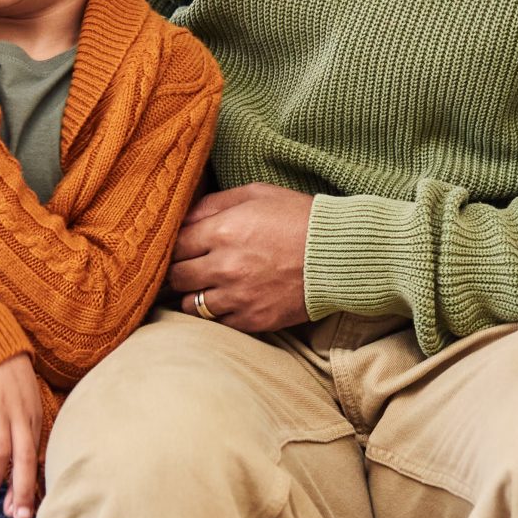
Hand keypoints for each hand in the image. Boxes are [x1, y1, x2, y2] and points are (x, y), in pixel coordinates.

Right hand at [0, 352, 45, 517]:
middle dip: (21, 490)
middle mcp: (18, 412)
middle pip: (23, 457)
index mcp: (32, 415)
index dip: (29, 486)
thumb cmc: (3, 376)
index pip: (34, 457)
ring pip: (0, 448)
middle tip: (16, 516)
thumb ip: (22, 430)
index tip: (24, 512)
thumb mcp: (22, 400)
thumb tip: (18, 469)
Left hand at [165, 184, 315, 333]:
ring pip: (191, 305)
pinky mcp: (254, 320)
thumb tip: (183, 218)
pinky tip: (230, 301)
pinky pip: (218, 324)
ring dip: (195, 296)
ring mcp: (238, 297)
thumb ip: (214, 204)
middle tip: (190, 268)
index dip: (175, 247)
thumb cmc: (299, 217)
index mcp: (222, 231)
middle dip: (180, 272)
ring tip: (209, 287)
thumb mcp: (256, 194)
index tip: (183, 248)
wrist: (342, 254)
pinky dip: (219, 314)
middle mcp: (224, 266)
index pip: (174, 245)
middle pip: (176, 277)